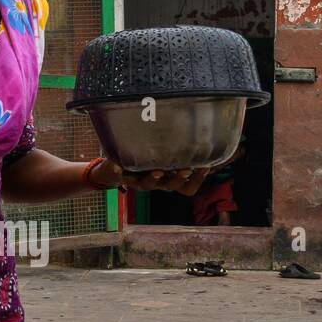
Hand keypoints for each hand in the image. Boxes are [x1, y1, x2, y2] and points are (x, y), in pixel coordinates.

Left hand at [92, 159, 211, 196]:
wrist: (115, 170)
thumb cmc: (145, 161)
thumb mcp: (164, 157)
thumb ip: (178, 150)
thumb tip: (203, 133)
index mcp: (168, 180)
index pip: (188, 188)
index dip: (198, 180)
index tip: (206, 166)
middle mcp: (156, 184)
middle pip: (171, 187)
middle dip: (178, 178)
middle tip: (186, 169)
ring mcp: (138, 182)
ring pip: (147, 185)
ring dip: (153, 178)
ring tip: (157, 171)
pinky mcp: (121, 177)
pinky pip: (120, 176)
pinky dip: (118, 171)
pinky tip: (117, 165)